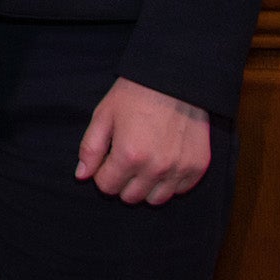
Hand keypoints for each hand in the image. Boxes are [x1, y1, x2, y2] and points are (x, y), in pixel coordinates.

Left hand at [75, 77, 211, 205]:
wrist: (175, 80)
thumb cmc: (134, 95)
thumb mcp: (103, 116)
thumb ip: (90, 149)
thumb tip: (81, 176)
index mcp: (128, 155)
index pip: (107, 187)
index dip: (102, 174)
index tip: (106, 160)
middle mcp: (156, 168)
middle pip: (130, 197)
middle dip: (122, 182)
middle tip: (124, 161)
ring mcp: (179, 169)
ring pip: (156, 199)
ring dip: (146, 187)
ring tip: (143, 165)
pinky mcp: (198, 167)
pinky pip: (179, 190)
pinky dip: (169, 182)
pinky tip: (163, 162)